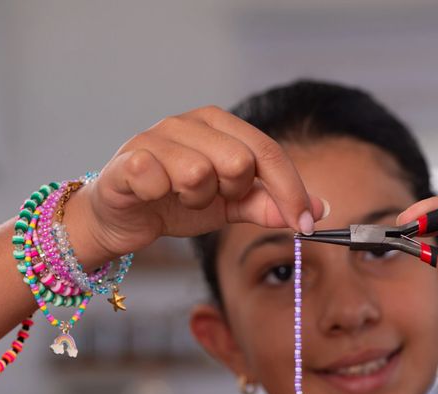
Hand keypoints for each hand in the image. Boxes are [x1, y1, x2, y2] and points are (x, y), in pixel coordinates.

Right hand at [72, 106, 326, 260]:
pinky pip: (158, 179)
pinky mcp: (128, 157)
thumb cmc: (175, 204)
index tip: (305, 226)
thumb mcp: (229, 206)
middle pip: (239, 160)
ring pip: (199, 172)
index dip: (291, 191)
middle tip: (212, 199)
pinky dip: (161, 197)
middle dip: (232, 193)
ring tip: (180, 198)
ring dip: (195, 199)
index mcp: (220, 125)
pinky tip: (153, 196)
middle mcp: (189, 122)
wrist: (120, 218)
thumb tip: (317, 210)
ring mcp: (156, 136)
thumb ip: (268, 204)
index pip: (269, 152)